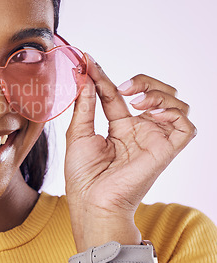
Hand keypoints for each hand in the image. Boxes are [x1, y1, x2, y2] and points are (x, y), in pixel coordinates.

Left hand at [64, 53, 195, 241]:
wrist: (91, 200)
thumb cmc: (82, 174)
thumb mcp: (77, 133)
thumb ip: (85, 105)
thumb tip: (85, 78)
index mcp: (118, 127)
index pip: (117, 94)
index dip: (104, 76)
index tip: (88, 61)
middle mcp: (139, 130)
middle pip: (154, 93)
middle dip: (142, 80)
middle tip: (121, 86)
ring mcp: (153, 139)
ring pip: (175, 104)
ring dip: (158, 93)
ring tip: (136, 100)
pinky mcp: (165, 150)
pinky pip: (186, 126)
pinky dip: (174, 111)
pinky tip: (150, 112)